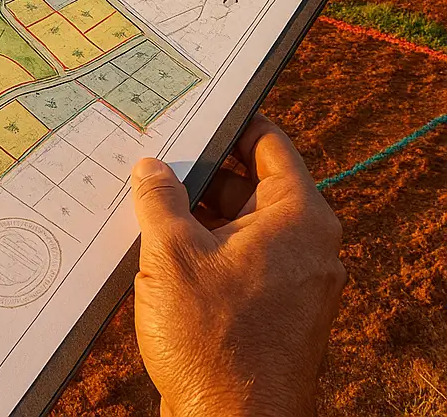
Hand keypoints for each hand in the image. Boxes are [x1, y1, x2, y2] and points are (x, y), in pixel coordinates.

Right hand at [131, 115, 345, 416]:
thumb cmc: (213, 341)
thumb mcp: (172, 253)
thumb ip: (159, 197)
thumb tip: (150, 167)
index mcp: (299, 219)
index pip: (269, 144)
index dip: (229, 123)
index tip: (193, 113)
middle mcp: (306, 245)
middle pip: (252, 184)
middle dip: (202, 172)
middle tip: (155, 158)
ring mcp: (293, 281)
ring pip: (242, 223)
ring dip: (199, 212)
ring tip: (149, 202)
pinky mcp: (275, 310)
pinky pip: (241, 258)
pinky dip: (207, 246)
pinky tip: (161, 248)